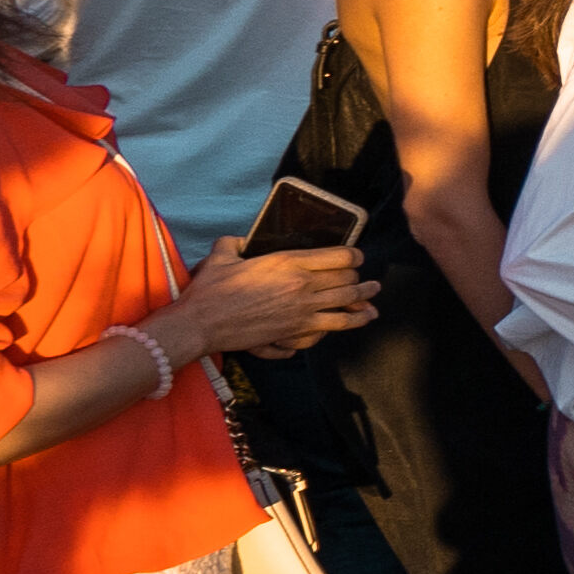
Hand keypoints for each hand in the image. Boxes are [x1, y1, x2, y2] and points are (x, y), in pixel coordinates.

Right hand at [176, 233, 377, 360]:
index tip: (357, 257)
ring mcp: (303, 312)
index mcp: (288, 263)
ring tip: (373, 299)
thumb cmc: (210, 291)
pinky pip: (332, 328)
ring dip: (364, 302)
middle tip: (366, 279)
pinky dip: (346, 324)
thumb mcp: (222, 256)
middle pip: (348, 281)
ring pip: (347, 306)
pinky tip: (353, 322)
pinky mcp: (296, 333)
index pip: (339, 257)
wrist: (200, 325)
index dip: (354, 256)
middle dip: (359, 278)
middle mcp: (302, 287)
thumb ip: (235, 243)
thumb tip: (241, 241)